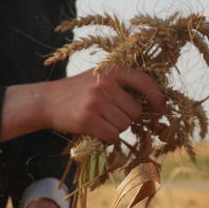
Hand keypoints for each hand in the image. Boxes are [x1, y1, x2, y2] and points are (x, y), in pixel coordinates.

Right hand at [3, 65, 166, 142]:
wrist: (46, 100)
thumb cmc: (78, 90)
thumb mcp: (99, 76)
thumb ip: (122, 83)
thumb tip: (153, 101)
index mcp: (112, 69)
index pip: (145, 82)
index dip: (158, 97)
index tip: (162, 108)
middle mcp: (105, 83)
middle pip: (135, 111)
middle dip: (127, 117)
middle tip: (111, 115)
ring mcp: (96, 101)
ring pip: (124, 125)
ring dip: (116, 128)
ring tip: (101, 120)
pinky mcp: (88, 119)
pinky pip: (112, 136)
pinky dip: (108, 138)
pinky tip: (97, 130)